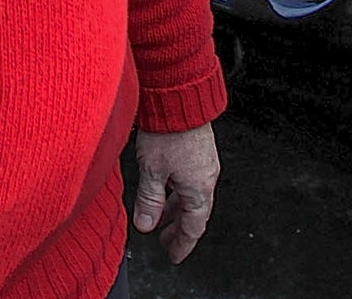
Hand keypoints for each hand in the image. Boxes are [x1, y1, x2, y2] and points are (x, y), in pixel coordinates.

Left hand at [130, 123, 219, 263]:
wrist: (180, 96)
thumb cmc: (169, 130)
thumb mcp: (152, 170)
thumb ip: (149, 200)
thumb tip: (146, 225)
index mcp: (198, 188)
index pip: (193, 227)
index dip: (182, 244)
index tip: (174, 256)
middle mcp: (205, 177)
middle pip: (194, 213)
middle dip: (178, 229)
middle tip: (164, 241)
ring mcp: (204, 163)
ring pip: (191, 196)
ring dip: (175, 209)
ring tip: (159, 216)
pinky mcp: (198, 150)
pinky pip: (190, 180)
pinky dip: (177, 191)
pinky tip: (164, 187)